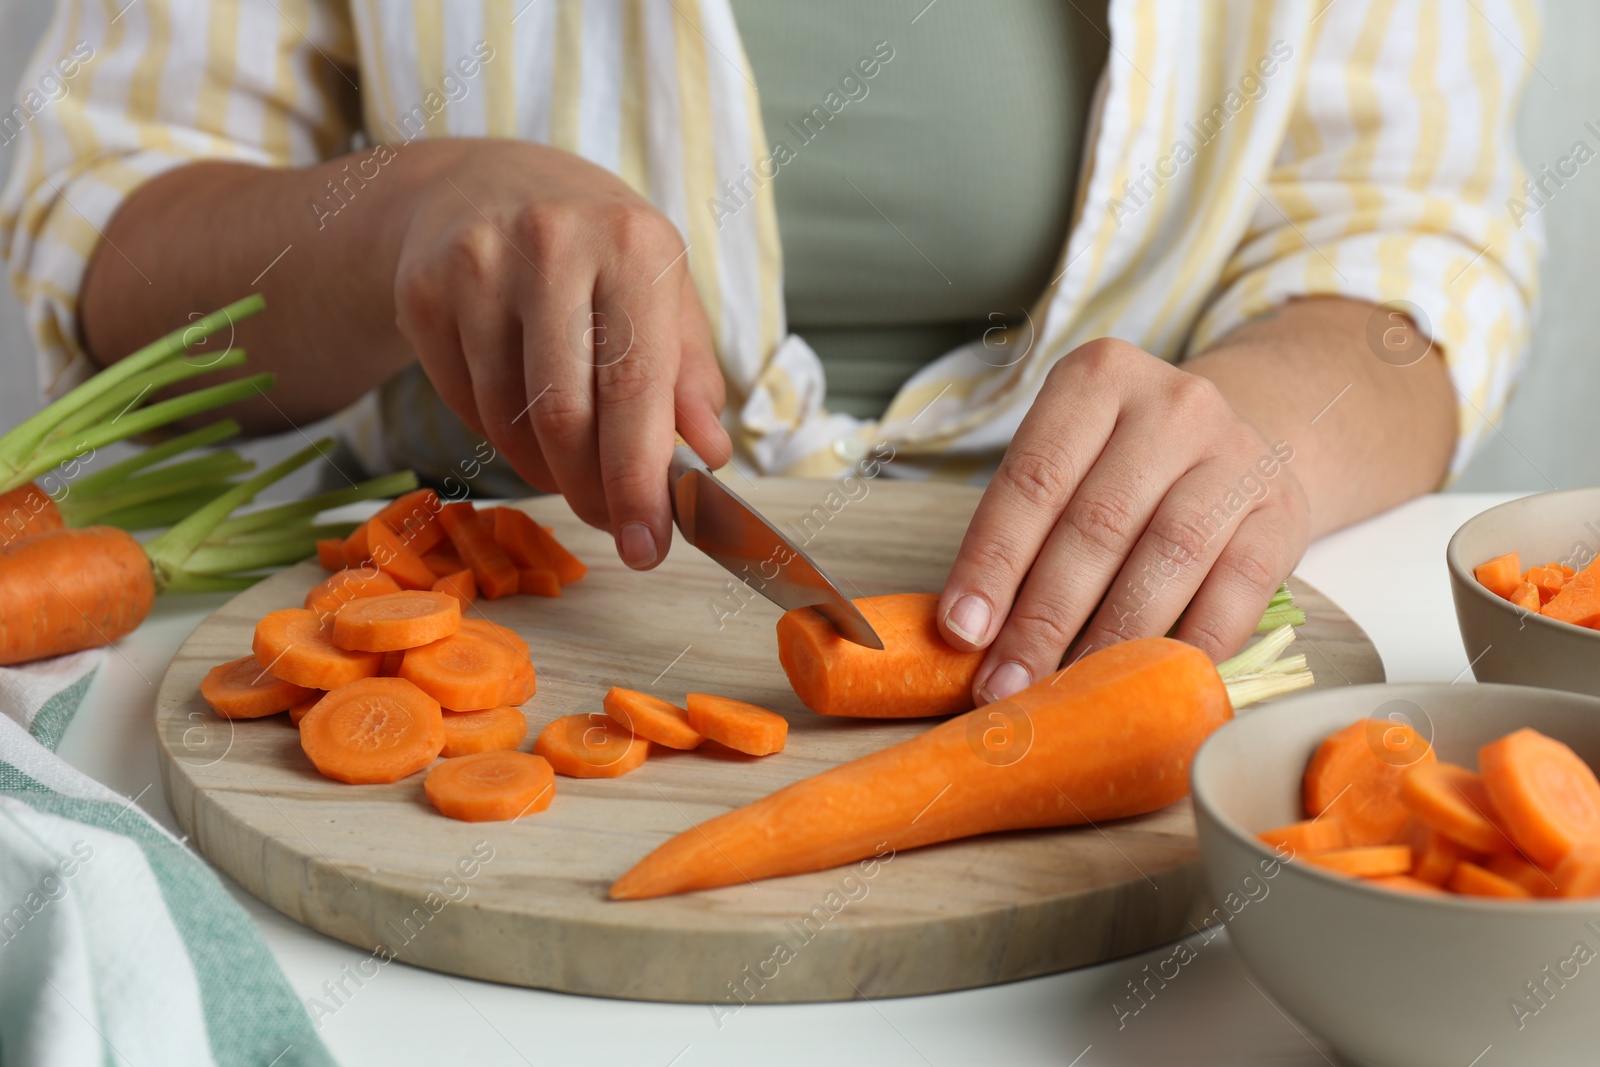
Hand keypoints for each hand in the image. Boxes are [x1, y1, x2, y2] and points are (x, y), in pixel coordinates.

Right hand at [391, 139, 729, 568]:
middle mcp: (553, 244)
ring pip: (510, 422)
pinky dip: (505, 439)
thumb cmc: (596, 251)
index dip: (640, 480)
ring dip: (549, 472)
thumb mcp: (661, 290)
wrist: (484, 186)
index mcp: (633, 245)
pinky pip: (467, 408)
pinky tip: (527, 423)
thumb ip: (689, 373)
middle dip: (594, 493)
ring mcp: (478, 266)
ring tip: (575, 469)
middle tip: (616, 528)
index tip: (649, 545)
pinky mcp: (423, 294)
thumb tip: (708, 454)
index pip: (635, 387)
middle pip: (566, 417)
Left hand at [936, 338, 1310, 703]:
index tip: (963, 631)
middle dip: (1042, 617)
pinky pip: (1236, 591)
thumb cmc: (1123, 467)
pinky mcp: (1284, 511)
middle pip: (1096, 524)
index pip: (1033, 478)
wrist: (1236, 448)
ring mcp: (1237, 454)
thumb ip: (1025, 530)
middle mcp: (1173, 404)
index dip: (993, 562)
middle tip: (1006, 683)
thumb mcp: (1069, 464)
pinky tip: (1150, 680)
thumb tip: (974, 632)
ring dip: (1110, 637)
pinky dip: (1190, 645)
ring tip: (1069, 689)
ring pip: (1166, 557)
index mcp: (1098, 378)